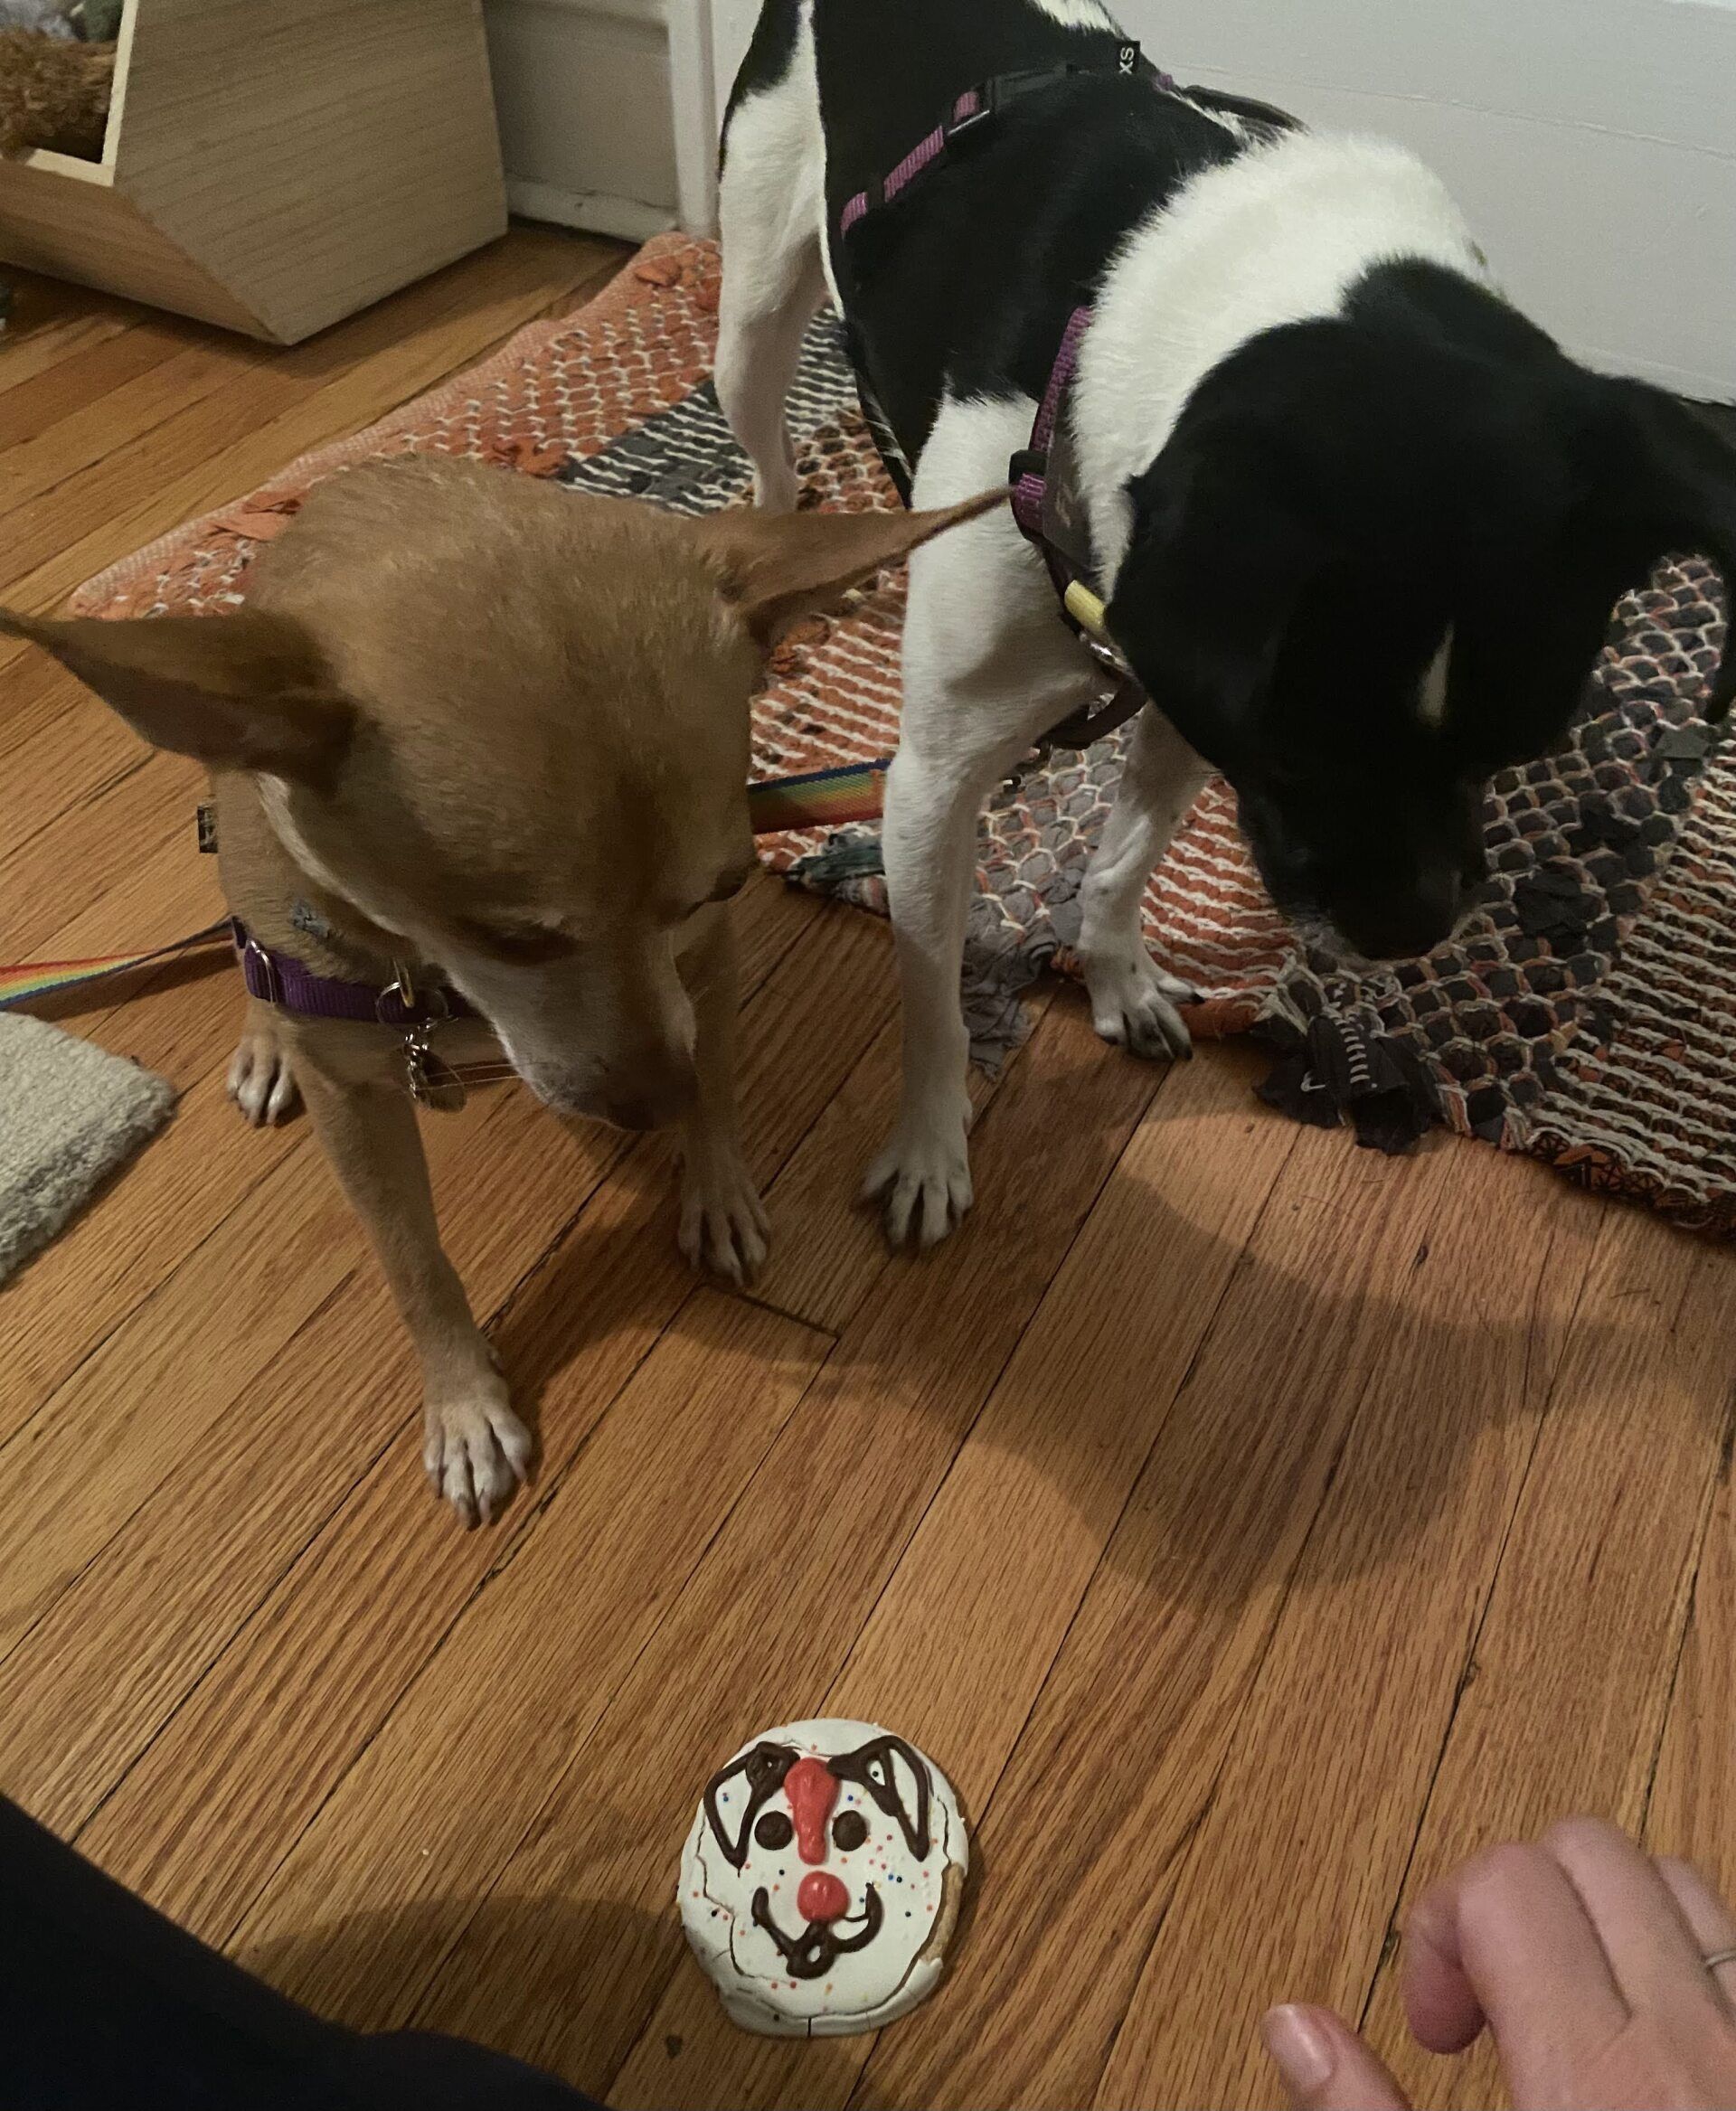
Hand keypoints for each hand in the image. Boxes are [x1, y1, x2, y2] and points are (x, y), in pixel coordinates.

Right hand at [1262, 1817, 1735, 2108]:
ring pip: (1676, 1879)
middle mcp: (1694, 2042)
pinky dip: (1688, 1958)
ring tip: (1571, 2006)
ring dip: (1608, 1916)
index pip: (1503, 1882)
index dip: (1439, 1929)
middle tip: (1490, 2001)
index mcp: (1593, 2074)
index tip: (1435, 2021)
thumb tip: (1294, 2026)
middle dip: (1515, 1898)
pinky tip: (1655, 2035)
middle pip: (1586, 1850)